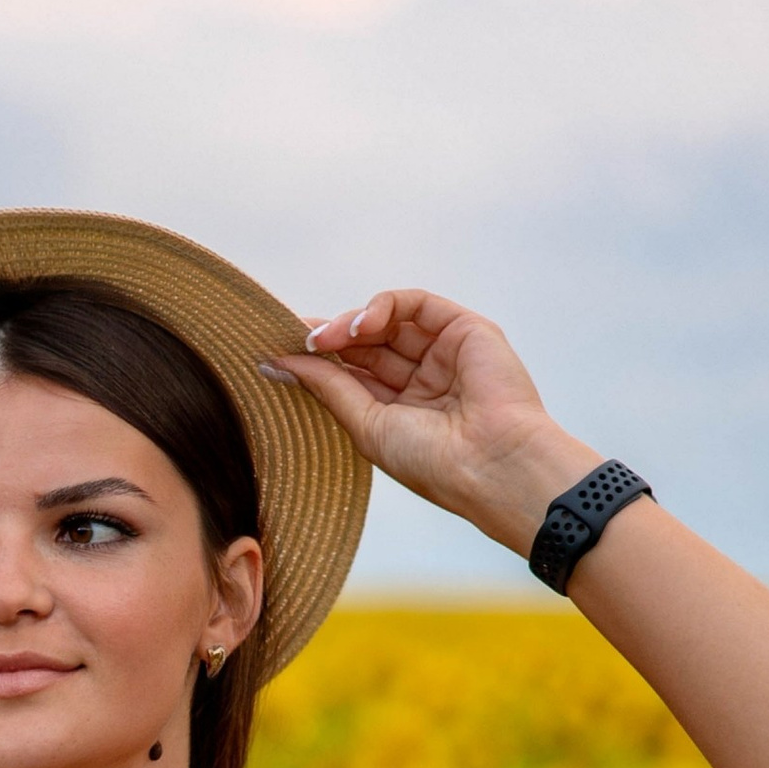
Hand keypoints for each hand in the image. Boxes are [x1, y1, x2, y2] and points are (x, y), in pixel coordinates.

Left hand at [273, 292, 596, 553]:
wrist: (491, 464)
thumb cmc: (434, 462)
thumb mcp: (366, 425)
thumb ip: (328, 388)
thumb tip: (279, 363)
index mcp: (401, 410)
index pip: (352, 373)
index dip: (317, 361)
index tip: (276, 353)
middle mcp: (422, 379)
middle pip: (364, 345)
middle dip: (327, 339)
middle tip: (293, 339)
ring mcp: (443, 352)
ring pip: (386, 322)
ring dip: (348, 324)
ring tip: (323, 338)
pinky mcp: (464, 328)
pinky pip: (414, 303)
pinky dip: (382, 306)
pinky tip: (360, 325)